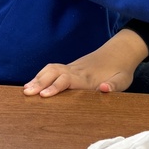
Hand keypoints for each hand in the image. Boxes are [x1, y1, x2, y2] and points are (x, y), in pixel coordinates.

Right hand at [22, 29, 147, 97]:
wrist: (120, 52)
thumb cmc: (121, 71)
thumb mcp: (123, 80)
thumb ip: (114, 86)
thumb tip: (103, 88)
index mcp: (88, 77)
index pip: (67, 80)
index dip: (55, 87)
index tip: (44, 95)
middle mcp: (77, 70)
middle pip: (54, 72)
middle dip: (40, 82)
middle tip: (27, 93)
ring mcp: (72, 67)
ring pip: (51, 69)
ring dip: (38, 78)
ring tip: (25, 90)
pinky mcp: (70, 67)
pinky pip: (52, 70)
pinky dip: (40, 75)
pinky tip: (32, 84)